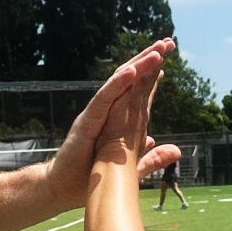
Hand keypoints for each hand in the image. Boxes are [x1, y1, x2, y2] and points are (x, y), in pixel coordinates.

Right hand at [45, 39, 178, 209]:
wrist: (63, 188)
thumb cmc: (89, 178)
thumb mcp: (130, 169)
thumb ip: (150, 157)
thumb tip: (166, 145)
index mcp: (118, 120)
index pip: (138, 90)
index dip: (153, 73)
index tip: (168, 55)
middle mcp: (107, 111)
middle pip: (131, 80)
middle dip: (149, 59)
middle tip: (169, 42)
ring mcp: (97, 114)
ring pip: (119, 84)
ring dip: (139, 66)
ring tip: (158, 52)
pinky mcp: (87, 122)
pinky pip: (104, 99)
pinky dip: (118, 85)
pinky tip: (132, 71)